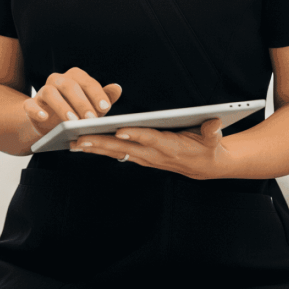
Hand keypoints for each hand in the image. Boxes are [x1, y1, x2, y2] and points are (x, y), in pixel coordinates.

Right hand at [23, 67, 122, 138]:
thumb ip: (104, 98)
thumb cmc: (75, 112)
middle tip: (91, 119)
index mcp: (74, 78)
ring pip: (50, 92)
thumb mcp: (92, 107)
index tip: (105, 108)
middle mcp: (57, 80)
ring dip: (62, 106)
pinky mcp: (30, 105)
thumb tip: (117, 88)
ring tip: (72, 122)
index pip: (86, 81)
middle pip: (69, 85)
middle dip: (81, 102)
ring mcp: (42, 92)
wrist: (49, 125)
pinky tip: (44, 117)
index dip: (96, 93)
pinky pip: (30, 105)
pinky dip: (36, 110)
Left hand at [70, 117, 228, 180]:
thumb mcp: (213, 139)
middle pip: (124, 148)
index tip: (119, 130)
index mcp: (169, 146)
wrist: (205, 166)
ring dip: (95, 148)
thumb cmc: (207, 147)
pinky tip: (83, 146)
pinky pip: (116, 154)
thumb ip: (212, 131)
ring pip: (116, 152)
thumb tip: (215, 123)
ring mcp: (144, 157)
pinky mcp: (139, 157)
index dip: (135, 135)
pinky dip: (100, 150)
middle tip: (80, 139)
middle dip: (101, 143)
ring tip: (73, 143)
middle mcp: (153, 154)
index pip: (150, 139)